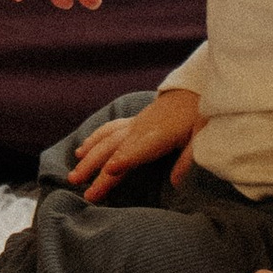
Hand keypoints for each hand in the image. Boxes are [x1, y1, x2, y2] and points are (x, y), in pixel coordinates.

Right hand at [68, 85, 199, 198]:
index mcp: (158, 135)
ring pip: (105, 141)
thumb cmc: (199, 116)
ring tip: (73, 175)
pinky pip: (108, 130)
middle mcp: (140, 129)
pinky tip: (82, 150)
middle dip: (94, 167)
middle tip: (77, 184)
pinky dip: (93, 140)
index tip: (109, 171)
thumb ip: (187, 159)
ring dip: (88, 157)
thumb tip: (176, 183)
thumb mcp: (200, 137)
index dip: (123, 160)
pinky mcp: (133, 122)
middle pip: (113, 149)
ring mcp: (134, 125)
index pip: (136, 150)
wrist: (195, 89)